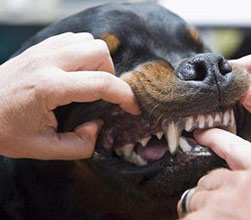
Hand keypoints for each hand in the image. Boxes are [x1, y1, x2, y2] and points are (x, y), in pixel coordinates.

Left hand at [0, 32, 139, 159]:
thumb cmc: (4, 129)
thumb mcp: (41, 149)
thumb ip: (78, 145)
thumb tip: (97, 127)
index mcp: (49, 88)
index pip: (100, 83)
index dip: (125, 95)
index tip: (133, 107)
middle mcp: (48, 62)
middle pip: (98, 52)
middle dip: (110, 74)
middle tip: (100, 94)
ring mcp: (43, 50)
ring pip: (88, 41)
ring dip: (97, 62)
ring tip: (88, 82)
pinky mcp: (40, 47)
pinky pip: (74, 39)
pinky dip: (84, 53)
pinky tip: (76, 71)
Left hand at [177, 129, 250, 219]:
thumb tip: (232, 175)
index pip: (234, 146)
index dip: (215, 137)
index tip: (200, 134)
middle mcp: (244, 185)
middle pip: (209, 178)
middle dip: (210, 194)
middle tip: (228, 217)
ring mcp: (222, 202)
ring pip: (196, 197)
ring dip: (201, 212)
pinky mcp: (203, 218)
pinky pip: (189, 215)